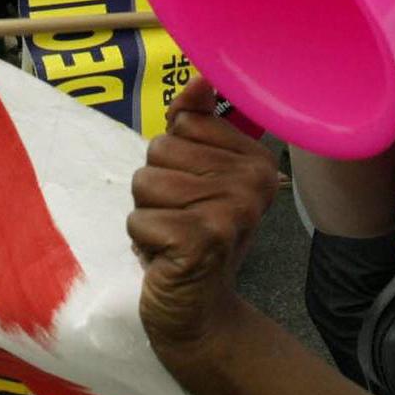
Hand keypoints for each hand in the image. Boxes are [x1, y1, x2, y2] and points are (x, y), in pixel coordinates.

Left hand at [128, 78, 280, 365]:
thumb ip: (195, 124)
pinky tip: (166, 259)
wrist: (199, 315)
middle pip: (160, 149)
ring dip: (146, 214)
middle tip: (181, 221)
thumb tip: (198, 79)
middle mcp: (252, 182)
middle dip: (156, 187)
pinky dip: (141, 242)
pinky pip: (139, 218)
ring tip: (171, 239)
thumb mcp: (199, 176)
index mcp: (256, 159)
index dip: (174, 158)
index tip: (195, 192)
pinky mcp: (200, 241)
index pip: (183, 122)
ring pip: (145, 181)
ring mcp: (230, 211)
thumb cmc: (194, 237)